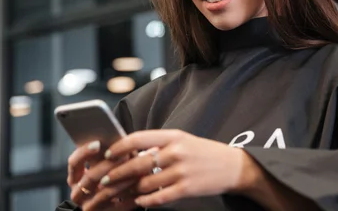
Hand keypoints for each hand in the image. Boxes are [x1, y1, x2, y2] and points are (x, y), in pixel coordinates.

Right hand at [67, 140, 137, 209]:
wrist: (119, 200)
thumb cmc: (114, 175)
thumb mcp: (108, 163)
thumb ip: (110, 153)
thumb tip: (120, 139)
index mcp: (75, 178)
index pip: (74, 163)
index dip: (84, 152)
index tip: (97, 143)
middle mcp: (78, 193)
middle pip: (90, 177)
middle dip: (109, 165)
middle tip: (125, 155)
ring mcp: (89, 206)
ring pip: (105, 193)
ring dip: (122, 180)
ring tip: (137, 170)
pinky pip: (118, 206)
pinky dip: (130, 195)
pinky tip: (140, 185)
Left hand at [83, 130, 256, 209]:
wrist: (233, 166)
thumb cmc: (204, 152)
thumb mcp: (183, 140)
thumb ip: (160, 144)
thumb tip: (132, 151)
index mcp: (173, 136)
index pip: (138, 138)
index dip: (119, 147)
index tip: (107, 154)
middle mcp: (176, 151)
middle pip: (137, 163)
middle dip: (116, 173)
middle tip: (104, 180)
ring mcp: (182, 171)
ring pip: (145, 182)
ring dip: (129, 190)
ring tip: (118, 194)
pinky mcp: (187, 188)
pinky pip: (158, 197)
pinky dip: (145, 200)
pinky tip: (139, 201)